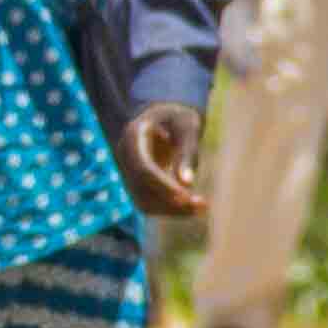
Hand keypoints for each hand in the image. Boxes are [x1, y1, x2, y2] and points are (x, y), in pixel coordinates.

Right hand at [122, 102, 207, 222]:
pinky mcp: (136, 184)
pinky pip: (150, 204)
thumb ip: (187, 151)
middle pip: (142, 189)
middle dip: (170, 201)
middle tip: (202, 205)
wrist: (164, 119)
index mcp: (133, 136)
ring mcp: (128, 172)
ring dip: (171, 210)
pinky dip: (170, 209)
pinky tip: (193, 206)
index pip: (143, 168)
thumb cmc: (179, 117)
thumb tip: (187, 184)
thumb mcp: (188, 126)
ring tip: (202, 207)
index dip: (163, 185)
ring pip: (144, 202)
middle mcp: (125, 156)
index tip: (187, 196)